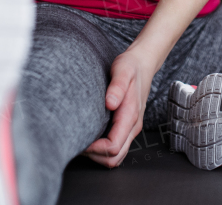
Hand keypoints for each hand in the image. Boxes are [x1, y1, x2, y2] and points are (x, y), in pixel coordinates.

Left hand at [82, 48, 159, 167]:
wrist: (143, 63)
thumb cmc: (130, 66)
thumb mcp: (122, 70)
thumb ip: (117, 86)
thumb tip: (110, 103)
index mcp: (130, 116)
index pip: (113, 147)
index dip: (95, 149)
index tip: (80, 140)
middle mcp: (133, 126)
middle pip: (115, 158)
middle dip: (95, 156)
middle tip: (78, 143)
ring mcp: (131, 128)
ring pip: (116, 157)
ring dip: (99, 155)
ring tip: (83, 141)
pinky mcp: (128, 127)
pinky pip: (117, 148)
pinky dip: (103, 150)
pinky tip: (91, 137)